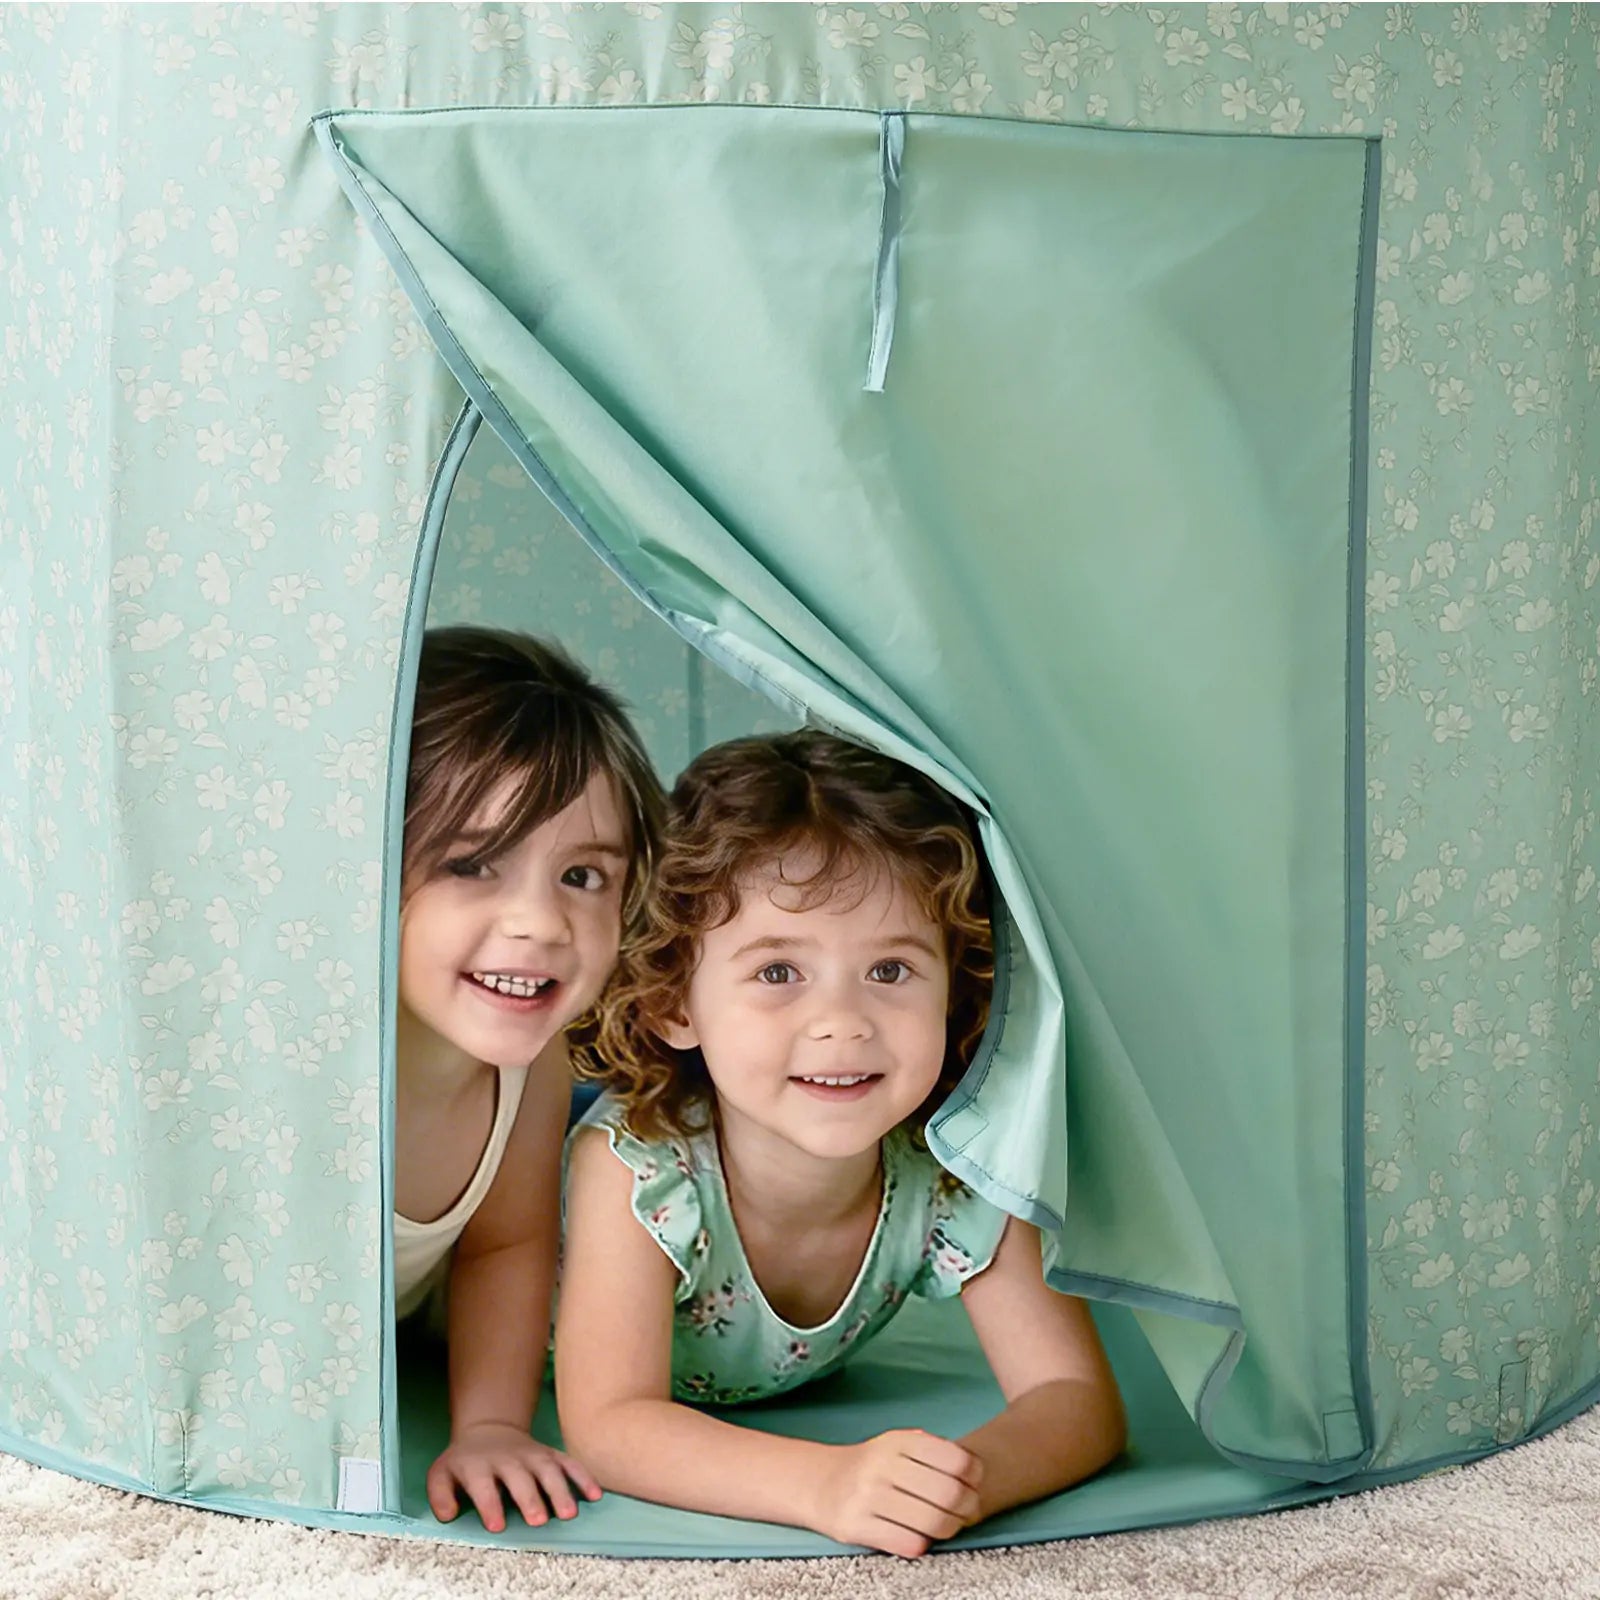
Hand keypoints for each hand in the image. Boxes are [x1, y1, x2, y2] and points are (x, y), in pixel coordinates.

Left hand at [426, 1422, 601, 1531]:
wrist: (488, 1430)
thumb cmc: (464, 1462)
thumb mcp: (441, 1474)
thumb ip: (439, 1495)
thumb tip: (448, 1515)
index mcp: (478, 1465)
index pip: (483, 1485)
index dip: (490, 1504)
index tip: (497, 1526)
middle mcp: (508, 1459)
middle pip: (520, 1478)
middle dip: (530, 1498)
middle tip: (539, 1521)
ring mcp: (532, 1454)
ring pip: (548, 1469)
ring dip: (560, 1490)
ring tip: (569, 1513)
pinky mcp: (550, 1454)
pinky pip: (569, 1463)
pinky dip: (583, 1476)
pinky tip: (594, 1495)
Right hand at [812, 1429, 982, 1557]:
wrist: (821, 1483)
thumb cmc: (872, 1466)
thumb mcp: (898, 1444)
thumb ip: (933, 1450)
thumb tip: (974, 1471)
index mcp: (898, 1441)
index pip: (956, 1458)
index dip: (975, 1476)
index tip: (973, 1484)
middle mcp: (883, 1465)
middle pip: (949, 1493)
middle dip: (968, 1507)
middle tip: (967, 1511)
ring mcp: (868, 1496)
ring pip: (933, 1522)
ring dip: (950, 1528)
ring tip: (947, 1525)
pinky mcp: (856, 1526)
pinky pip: (909, 1544)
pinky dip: (922, 1544)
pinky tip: (919, 1536)